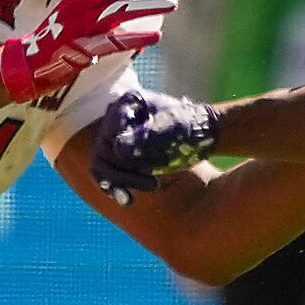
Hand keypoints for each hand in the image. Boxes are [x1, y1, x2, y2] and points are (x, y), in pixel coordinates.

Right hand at [0, 0, 177, 102]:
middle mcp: (78, 8)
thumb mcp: (72, 14)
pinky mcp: (81, 50)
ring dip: (149, 5)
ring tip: (172, 3)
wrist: (24, 66)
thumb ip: (95, 4)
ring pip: (120, 10)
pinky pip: (114, 42)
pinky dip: (136, 38)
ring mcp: (79, 28)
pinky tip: (156, 36)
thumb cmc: (52, 41)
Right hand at [88, 89, 219, 202]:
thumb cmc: (189, 126)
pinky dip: (115, 188)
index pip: (108, 135)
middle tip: (152, 185)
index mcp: (125, 104)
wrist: (202, 136)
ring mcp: (114, 138)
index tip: (150, 167)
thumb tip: (116, 151)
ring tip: (138, 195)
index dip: (122, 154)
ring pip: (101, 166)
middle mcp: (115, 120)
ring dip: (118, 184)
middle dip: (123, 174)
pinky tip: (126, 200)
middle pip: (102, 152)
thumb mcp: (169, 129)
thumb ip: (144, 138)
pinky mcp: (119, 156)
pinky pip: (106, 175)